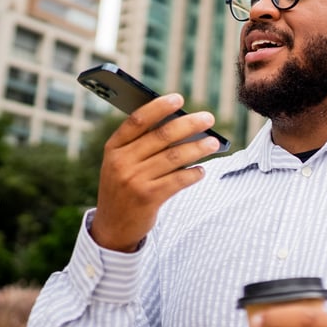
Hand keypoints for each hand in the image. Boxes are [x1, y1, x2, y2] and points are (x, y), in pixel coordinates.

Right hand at [88, 94, 218, 251]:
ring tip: (213, 143)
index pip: (137, 120)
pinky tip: (201, 171)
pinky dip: (193, 173)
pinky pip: (178, 180)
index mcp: (114, 148)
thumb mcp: (122, 164)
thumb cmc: (124, 187)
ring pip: (174, 157)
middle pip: (161, 136)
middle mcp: (121, 162)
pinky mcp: (148, 198)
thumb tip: (181, 124)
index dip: (159, 107)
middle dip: (189, 124)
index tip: (178, 98)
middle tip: (209, 118)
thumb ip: (142, 145)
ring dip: (198, 147)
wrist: (112, 228)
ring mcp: (134, 180)